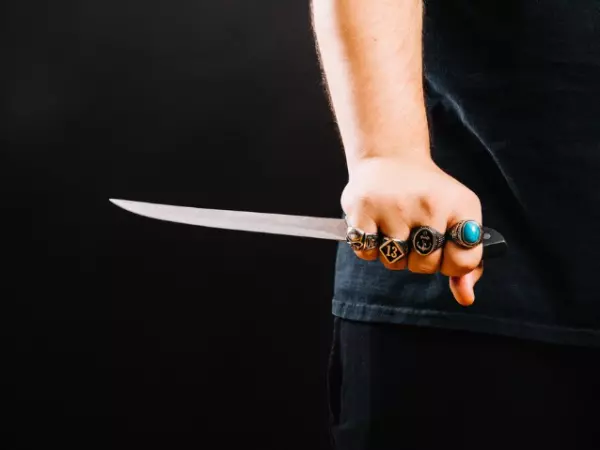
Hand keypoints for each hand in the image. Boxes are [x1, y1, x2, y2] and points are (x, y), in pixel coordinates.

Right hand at [341, 155, 483, 305]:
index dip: (452, 264)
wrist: (391, 156)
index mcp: (462, 205)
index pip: (465, 261)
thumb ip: (466, 261)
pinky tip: (376, 225)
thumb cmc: (428, 194)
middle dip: (418, 259)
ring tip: (394, 228)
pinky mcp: (364, 208)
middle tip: (414, 234)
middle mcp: (430, 203)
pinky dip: (369, 248)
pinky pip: (367, 253)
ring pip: (394, 262)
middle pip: (425, 266)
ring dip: (392, 254)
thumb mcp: (458, 217)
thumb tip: (466, 298)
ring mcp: (395, 205)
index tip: (444, 249)